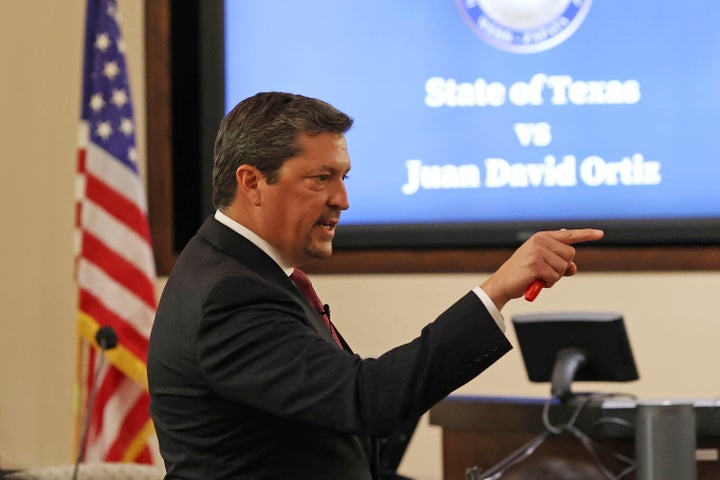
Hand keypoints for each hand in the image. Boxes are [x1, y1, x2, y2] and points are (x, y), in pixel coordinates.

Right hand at [480, 228, 603, 309]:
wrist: (503, 283)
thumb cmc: (522, 273)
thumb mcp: (542, 264)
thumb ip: (559, 263)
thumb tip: (572, 267)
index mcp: (542, 237)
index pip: (568, 235)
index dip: (586, 234)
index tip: (600, 233)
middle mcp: (540, 241)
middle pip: (570, 255)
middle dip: (562, 267)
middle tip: (546, 272)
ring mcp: (538, 252)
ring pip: (564, 267)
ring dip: (554, 277)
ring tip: (539, 276)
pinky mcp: (536, 264)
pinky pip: (555, 277)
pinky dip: (548, 283)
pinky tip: (536, 281)